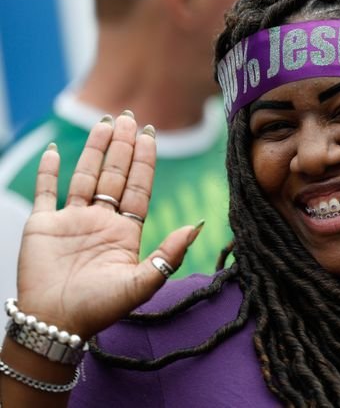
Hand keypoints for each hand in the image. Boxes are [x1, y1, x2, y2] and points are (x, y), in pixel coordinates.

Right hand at [14, 112, 200, 339]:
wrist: (56, 324)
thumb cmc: (100, 308)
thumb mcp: (142, 283)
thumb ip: (168, 254)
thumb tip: (196, 226)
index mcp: (125, 231)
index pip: (138, 187)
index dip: (145, 161)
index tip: (151, 134)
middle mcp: (100, 221)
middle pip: (114, 174)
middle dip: (123, 145)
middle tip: (130, 117)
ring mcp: (71, 221)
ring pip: (85, 175)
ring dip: (94, 149)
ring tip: (105, 122)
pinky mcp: (43, 225)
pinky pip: (45, 191)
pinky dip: (48, 171)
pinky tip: (54, 150)